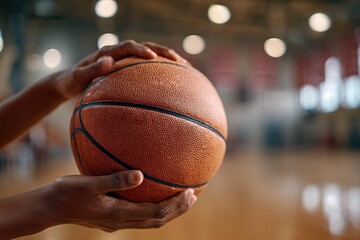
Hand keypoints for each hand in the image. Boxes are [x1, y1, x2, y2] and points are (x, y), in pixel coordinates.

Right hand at [46, 170, 196, 231]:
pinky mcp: (113, 218)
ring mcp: (118, 222)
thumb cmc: (67, 193)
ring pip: (151, 221)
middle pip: (158, 221)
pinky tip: (155, 195)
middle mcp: (122, 221)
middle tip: (194, 196)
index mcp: (119, 214)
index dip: (175, 205)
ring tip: (182, 199)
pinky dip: (154, 208)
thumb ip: (115, 180)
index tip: (190, 192)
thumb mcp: (89, 184)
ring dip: (169, 211)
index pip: (156, 213)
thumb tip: (140, 175)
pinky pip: (140, 215)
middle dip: (178, 209)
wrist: (50, 207)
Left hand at [53, 40, 188, 99]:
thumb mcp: (77, 78)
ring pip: (150, 55)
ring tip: (185, 67)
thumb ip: (92, 70)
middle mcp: (118, 52)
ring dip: (167, 59)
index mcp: (107, 52)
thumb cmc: (72, 81)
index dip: (140, 50)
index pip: (127, 46)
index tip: (151, 57)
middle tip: (179, 60)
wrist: (69, 81)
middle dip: (162, 52)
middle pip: (145, 46)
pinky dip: (162, 70)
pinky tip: (174, 80)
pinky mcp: (128, 68)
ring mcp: (125, 59)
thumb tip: (109, 61)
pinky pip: (147, 67)